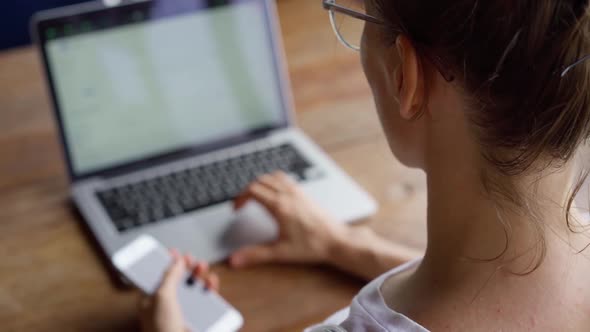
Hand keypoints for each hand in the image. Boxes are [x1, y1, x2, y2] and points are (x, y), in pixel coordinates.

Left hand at [138, 250, 219, 331]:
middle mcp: (166, 306)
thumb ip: (169, 276)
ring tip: (202, 268)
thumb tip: (175, 261)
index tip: (172, 251)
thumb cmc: (162, 331)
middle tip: (190, 259)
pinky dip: (209, 290)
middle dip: (185, 267)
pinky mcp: (198, 319)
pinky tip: (210, 283)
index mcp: (150, 300)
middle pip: (177, 280)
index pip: (156, 276)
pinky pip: (206, 301)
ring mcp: (183, 313)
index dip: (164, 263)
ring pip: (193, 289)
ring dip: (198, 276)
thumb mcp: (162, 296)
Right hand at [229, 172, 347, 267]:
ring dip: (261, 183)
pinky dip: (274, 182)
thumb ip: (256, 255)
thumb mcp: (281, 252)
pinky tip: (275, 196)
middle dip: (247, 190)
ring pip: (273, 176)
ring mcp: (297, 192)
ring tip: (256, 198)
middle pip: (260, 180)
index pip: (252, 190)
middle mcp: (288, 194)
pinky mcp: (305, 194)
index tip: (236, 209)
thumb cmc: (312, 246)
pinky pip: (285, 179)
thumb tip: (235, 260)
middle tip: (242, 204)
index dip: (239, 198)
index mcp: (279, 205)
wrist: (337, 240)